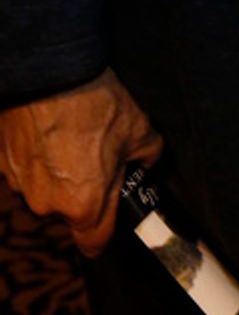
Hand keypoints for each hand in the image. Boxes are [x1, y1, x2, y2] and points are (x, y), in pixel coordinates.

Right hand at [0, 69, 161, 255]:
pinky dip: (38, 157)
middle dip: (84, 191)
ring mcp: (22, 185)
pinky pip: (26, 169)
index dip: (106, 232)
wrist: (51, 72)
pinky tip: (50, 131)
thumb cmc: (95, 103)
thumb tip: (148, 164)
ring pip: (47, 189)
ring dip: (58, 173)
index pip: (95, 243)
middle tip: (96, 158)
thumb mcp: (138, 128)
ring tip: (72, 138)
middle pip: (70, 211)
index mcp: (84, 204)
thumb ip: (148, 156)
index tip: (112, 219)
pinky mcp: (3, 164)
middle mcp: (48, 203)